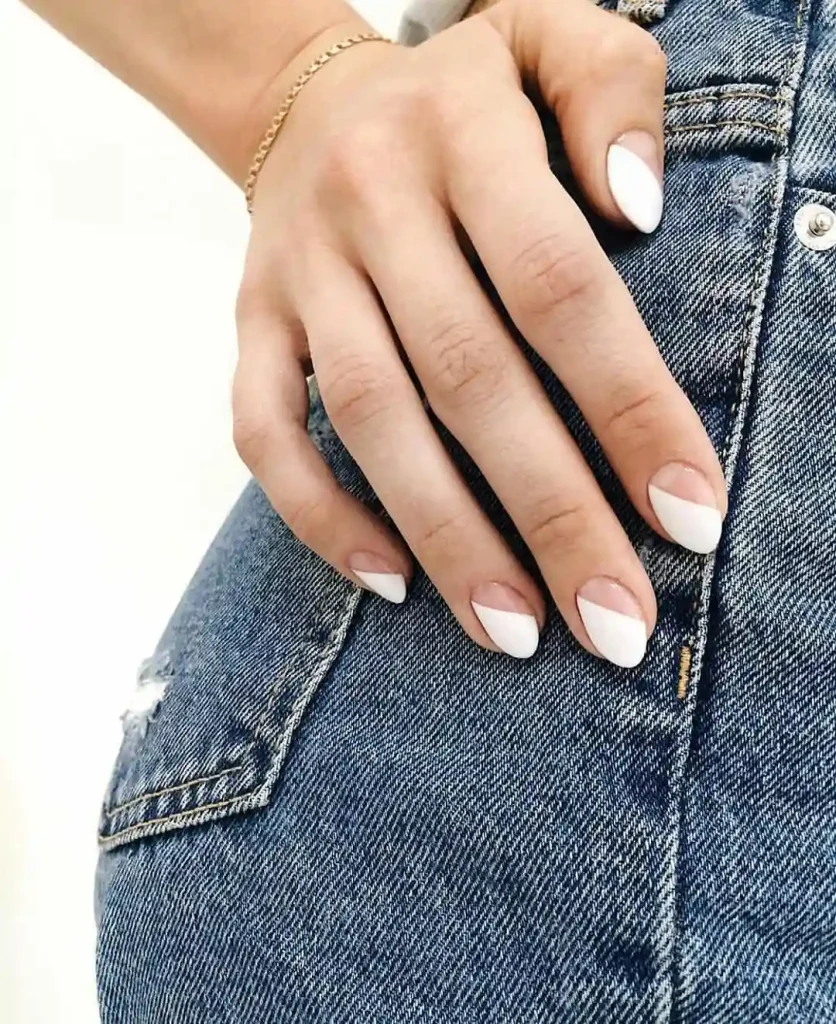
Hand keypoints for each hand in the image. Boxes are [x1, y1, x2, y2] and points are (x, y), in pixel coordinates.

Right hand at [232, 0, 726, 665]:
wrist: (312, 105)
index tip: (689, 517)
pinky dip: (319, 513)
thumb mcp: (548, 36)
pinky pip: (262, 430)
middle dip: (551, 513)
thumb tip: (640, 210)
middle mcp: (374, 206)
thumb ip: (615, 92)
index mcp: (465, 136)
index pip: (559, 285)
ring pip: (370, 419)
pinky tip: (389, 581)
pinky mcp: (251, 324)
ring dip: (446, 536)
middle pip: (471, 377)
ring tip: (516, 635)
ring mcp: (301, 275)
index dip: (628, 407)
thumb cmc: (462, 98)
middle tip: (614, 622)